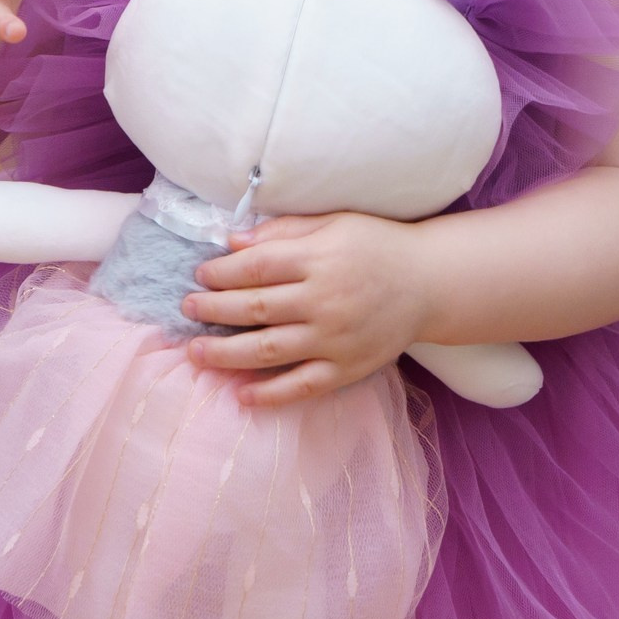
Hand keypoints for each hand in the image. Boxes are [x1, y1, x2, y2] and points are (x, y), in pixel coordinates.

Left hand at [183, 213, 433, 406]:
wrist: (430, 284)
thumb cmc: (377, 246)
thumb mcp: (334, 223)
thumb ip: (284, 231)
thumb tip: (232, 241)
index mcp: (320, 259)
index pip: (257, 267)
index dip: (221, 272)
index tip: (200, 275)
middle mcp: (325, 300)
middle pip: (254, 308)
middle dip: (213, 309)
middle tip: (187, 309)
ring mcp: (335, 339)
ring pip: (269, 350)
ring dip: (226, 353)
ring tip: (196, 352)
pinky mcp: (347, 369)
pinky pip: (301, 386)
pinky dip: (269, 394)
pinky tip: (240, 395)